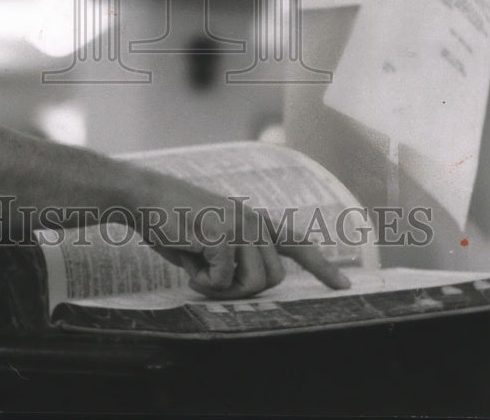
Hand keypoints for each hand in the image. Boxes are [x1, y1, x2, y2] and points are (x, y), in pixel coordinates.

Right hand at [124, 175, 351, 299]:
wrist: (145, 197)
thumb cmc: (173, 222)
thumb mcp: (211, 240)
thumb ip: (235, 257)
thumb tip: (249, 284)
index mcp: (253, 221)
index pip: (296, 243)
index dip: (321, 267)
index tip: (344, 286)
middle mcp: (253, 220)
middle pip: (272, 279)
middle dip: (243, 290)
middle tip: (212, 280)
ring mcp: (240, 224)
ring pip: (254, 282)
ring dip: (223, 288)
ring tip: (200, 269)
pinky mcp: (222, 232)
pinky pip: (222, 280)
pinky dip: (202, 281)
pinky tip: (189, 260)